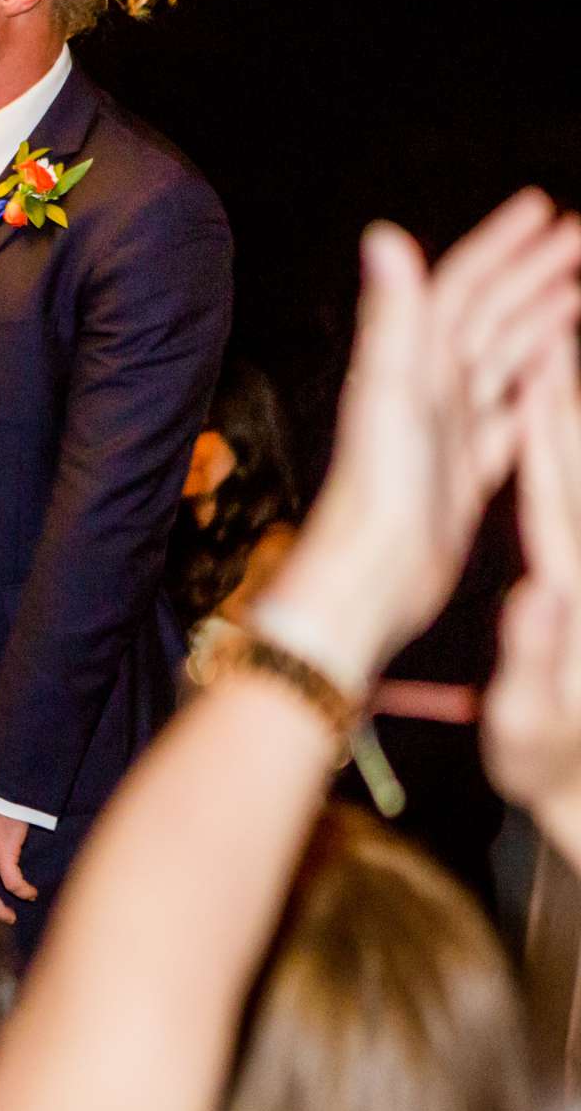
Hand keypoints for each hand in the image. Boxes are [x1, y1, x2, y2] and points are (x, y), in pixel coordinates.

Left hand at [255, 193, 580, 686]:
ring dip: (538, 322)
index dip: (499, 244)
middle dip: (530, 272)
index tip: (541, 207)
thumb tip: (385, 234)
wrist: (370, 577)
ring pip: (502, 361)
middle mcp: (425, 389)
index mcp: (411, 363)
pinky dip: (534, 389)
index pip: (461, 285)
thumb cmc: (376, 490)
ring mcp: (445, 430)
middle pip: (487, 315)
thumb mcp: (391, 391)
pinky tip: (559, 377)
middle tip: (580, 234)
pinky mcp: (462, 472)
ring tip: (579, 291)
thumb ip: (392, 314)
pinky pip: (507, 418)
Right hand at [485, 335, 580, 831]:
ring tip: (561, 363)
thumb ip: (538, 663)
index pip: (558, 503)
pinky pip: (580, 519)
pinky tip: (559, 446)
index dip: (548, 438)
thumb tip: (536, 595)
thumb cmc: (557, 776)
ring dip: (573, 428)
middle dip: (567, 407)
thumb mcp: (534, 730)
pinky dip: (568, 472)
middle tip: (559, 334)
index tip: (540, 370)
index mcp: (570, 599)